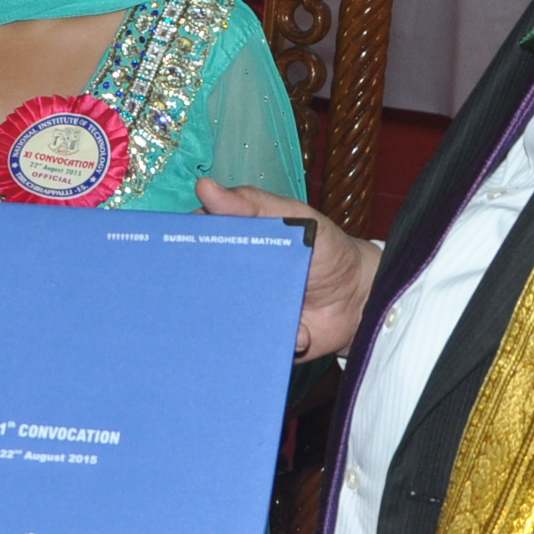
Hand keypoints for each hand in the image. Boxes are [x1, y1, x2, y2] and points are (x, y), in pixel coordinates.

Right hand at [197, 179, 377, 360]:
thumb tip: (205, 187)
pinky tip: (297, 331)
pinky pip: (250, 346)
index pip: (197, 242)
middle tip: (214, 286)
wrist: (360, 299)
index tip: (172, 246)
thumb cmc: (326, 250)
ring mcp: (245, 311)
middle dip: (198, 288)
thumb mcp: (293, 217)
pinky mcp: (260, 340)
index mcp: (235, 245)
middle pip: (198, 284)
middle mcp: (232, 280)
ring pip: (218, 319)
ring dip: (233, 319)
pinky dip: (272, 340)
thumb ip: (252, 204)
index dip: (182, 244)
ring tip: (262, 313)